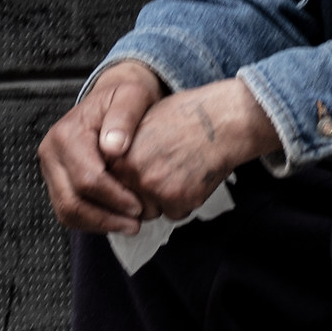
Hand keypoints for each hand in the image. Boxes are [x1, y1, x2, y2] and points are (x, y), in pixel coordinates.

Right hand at [38, 62, 165, 232]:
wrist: (111, 101)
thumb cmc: (125, 99)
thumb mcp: (132, 96)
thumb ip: (124, 117)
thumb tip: (113, 147)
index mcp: (66, 134)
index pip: (87, 178)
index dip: (114, 197)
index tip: (139, 205)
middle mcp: (51, 153)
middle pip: (71, 200)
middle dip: (106, 217)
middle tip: (136, 223)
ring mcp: (50, 169)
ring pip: (66, 211)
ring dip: (98, 224)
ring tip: (129, 226)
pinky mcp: (56, 182)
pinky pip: (68, 212)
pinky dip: (91, 222)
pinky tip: (116, 220)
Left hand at [114, 77, 280, 220]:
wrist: (221, 121)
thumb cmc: (186, 117)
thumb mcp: (142, 124)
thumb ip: (124, 150)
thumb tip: (114, 171)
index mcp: (120, 156)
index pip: (111, 187)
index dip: (126, 184)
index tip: (138, 179)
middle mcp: (134, 174)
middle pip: (129, 203)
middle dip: (144, 196)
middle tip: (164, 175)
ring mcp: (156, 189)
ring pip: (152, 211)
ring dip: (163, 202)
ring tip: (179, 175)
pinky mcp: (180, 200)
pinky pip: (176, 213)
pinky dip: (185, 202)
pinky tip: (193, 180)